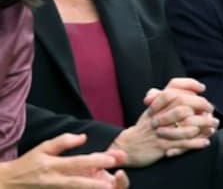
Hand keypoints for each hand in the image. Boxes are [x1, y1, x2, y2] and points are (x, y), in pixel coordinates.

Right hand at [0, 133, 128, 187]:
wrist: (7, 184)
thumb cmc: (28, 164)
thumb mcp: (42, 148)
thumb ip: (63, 141)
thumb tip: (83, 137)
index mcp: (53, 165)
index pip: (77, 162)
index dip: (95, 161)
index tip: (113, 159)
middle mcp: (54, 180)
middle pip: (78, 182)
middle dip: (96, 182)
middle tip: (114, 181)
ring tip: (109, 188)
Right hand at [144, 78, 217, 143]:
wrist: (127, 146)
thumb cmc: (145, 126)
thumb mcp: (152, 109)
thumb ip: (167, 97)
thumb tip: (191, 90)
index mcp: (156, 104)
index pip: (173, 87)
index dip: (189, 85)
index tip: (202, 88)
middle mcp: (158, 114)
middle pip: (183, 103)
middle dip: (201, 105)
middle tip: (210, 110)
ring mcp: (160, 130)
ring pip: (185, 124)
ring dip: (203, 125)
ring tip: (214, 126)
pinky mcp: (162, 145)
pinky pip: (182, 143)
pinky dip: (196, 142)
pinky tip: (206, 141)